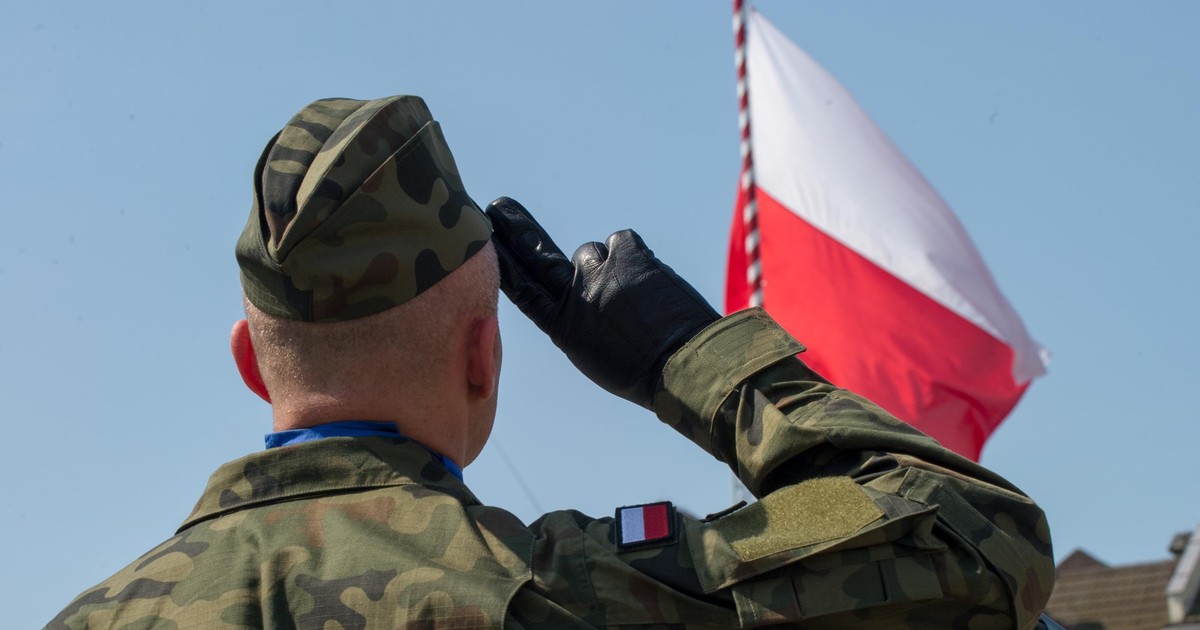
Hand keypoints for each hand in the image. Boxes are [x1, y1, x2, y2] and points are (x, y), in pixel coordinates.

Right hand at [486, 197, 719, 409]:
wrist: (683, 364)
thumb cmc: (642, 369)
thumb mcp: (594, 353)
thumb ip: (580, 318)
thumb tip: (583, 290)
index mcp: (562, 328)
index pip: (522, 289)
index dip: (504, 262)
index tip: (484, 239)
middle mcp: (574, 296)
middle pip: (537, 253)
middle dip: (517, 228)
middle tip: (499, 206)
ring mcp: (600, 272)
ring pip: (594, 251)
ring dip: (608, 264)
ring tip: (634, 293)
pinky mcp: (629, 255)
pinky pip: (623, 242)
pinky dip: (633, 256)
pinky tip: (648, 279)